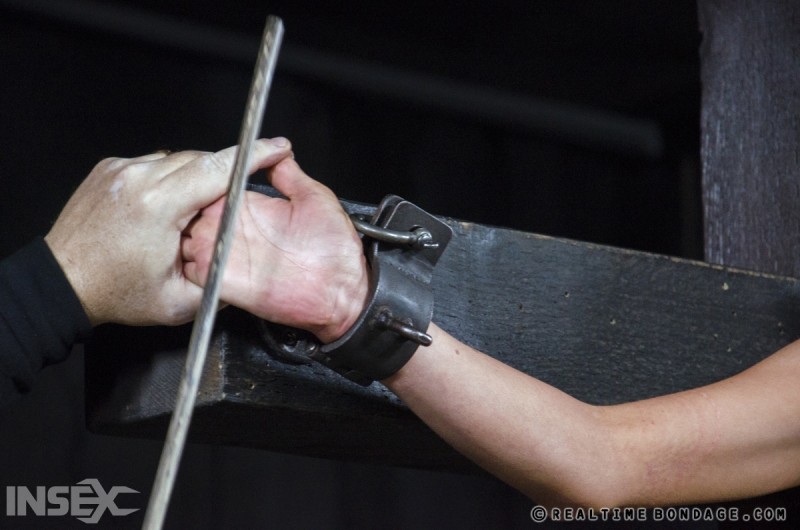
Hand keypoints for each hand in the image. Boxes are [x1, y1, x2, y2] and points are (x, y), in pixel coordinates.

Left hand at [45, 138, 292, 325]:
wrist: (61, 284)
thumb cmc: (114, 292)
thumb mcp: (179, 302)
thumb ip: (220, 280)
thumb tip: (246, 257)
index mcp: (160, 206)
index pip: (219, 168)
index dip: (254, 155)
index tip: (277, 147)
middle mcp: (139, 178)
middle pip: (201, 159)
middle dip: (224, 175)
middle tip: (227, 205)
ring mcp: (122, 169)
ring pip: (178, 159)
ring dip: (194, 178)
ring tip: (188, 214)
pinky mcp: (109, 168)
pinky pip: (153, 163)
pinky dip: (167, 179)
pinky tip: (162, 208)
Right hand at [181, 157, 368, 342]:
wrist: (338, 291)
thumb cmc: (334, 251)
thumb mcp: (315, 199)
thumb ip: (290, 175)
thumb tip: (278, 149)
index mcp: (251, 207)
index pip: (211, 185)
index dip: (200, 175)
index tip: (194, 167)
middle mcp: (233, 230)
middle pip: (188, 210)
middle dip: (177, 200)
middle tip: (176, 192)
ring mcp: (223, 255)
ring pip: (180, 238)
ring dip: (172, 229)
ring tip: (172, 216)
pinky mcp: (219, 281)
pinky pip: (186, 269)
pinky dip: (179, 258)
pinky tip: (184, 243)